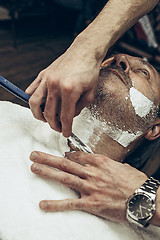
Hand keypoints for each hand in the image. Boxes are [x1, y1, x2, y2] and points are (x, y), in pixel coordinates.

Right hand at [25, 40, 100, 136]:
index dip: (65, 128)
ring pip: (34, 103)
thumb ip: (79, 108)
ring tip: (44, 119)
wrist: (84, 51)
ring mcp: (47, 79)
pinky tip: (38, 104)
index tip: (66, 133)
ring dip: (38, 115)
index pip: (65, 117)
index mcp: (69, 90)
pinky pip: (32, 90)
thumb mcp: (91, 93)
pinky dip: (32, 99)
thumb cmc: (89, 70)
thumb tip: (69, 117)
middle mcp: (55, 85)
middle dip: (54, 125)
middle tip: (58, 128)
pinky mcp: (43, 74)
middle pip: (49, 113)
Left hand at [30, 151, 146, 222]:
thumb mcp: (123, 167)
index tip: (62, 154)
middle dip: (48, 158)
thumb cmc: (136, 182)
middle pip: (65, 162)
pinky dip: (55, 204)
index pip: (78, 155)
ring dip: (47, 172)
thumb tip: (106, 165)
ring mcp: (90, 187)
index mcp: (100, 162)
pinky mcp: (90, 203)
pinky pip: (69, 203)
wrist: (143, 198)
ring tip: (34, 168)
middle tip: (35, 154)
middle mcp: (92, 172)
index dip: (67, 154)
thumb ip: (110, 165)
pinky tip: (43, 204)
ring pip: (64, 177)